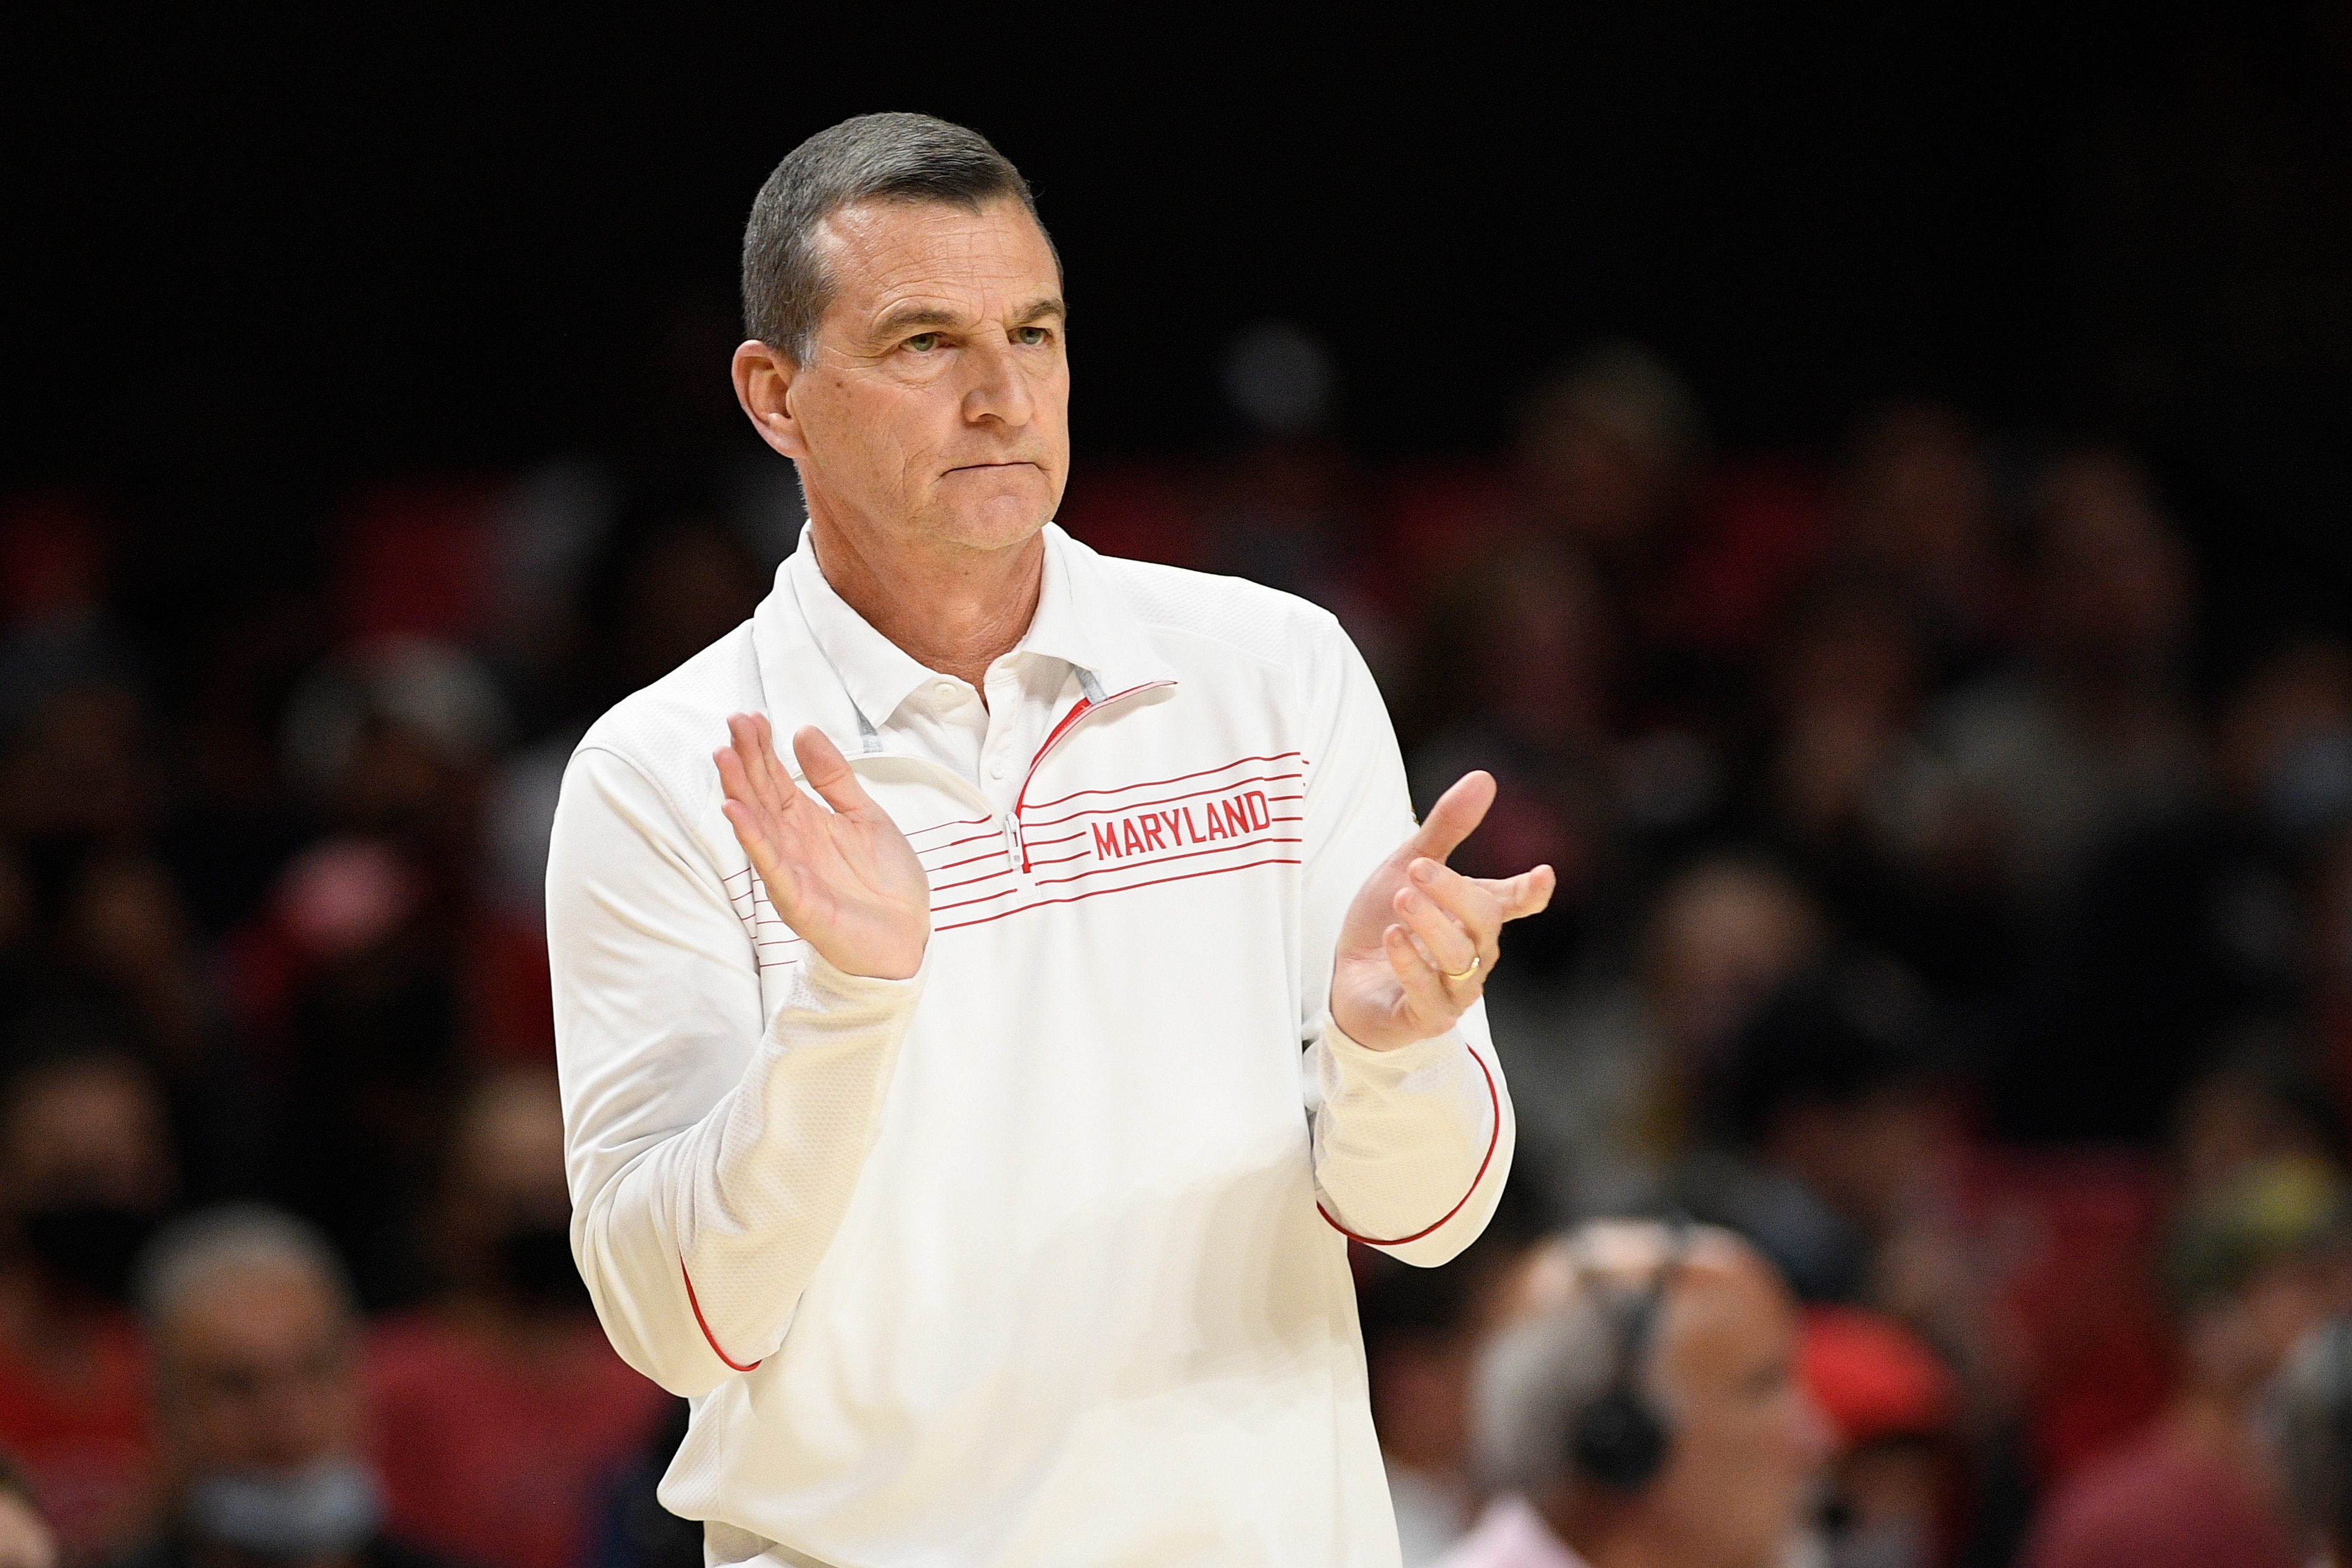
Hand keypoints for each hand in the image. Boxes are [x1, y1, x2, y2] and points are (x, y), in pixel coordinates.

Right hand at [714, 714, 929, 980]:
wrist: (908, 935)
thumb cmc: (886, 883)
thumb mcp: (865, 815)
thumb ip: (834, 777)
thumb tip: (803, 733)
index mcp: (807, 822)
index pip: (775, 778)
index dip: (763, 748)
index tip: (751, 717)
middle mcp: (792, 844)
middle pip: (761, 794)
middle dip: (746, 759)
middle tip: (734, 722)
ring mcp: (790, 871)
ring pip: (757, 825)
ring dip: (739, 790)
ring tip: (724, 756)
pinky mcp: (796, 900)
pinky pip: (770, 865)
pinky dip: (752, 838)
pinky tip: (736, 811)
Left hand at [1329, 771, 1554, 1050]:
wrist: (1346, 981)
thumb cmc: (1385, 922)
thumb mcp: (1406, 866)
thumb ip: (1445, 827)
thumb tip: (1485, 777)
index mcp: (1475, 916)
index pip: (1513, 903)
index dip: (1529, 892)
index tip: (1541, 876)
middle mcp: (1474, 953)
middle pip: (1483, 922)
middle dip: (1454, 892)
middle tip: (1417, 868)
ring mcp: (1454, 989)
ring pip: (1458, 957)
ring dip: (1430, 924)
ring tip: (1401, 898)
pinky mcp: (1426, 1017)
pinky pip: (1428, 993)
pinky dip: (1411, 964)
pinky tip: (1392, 938)